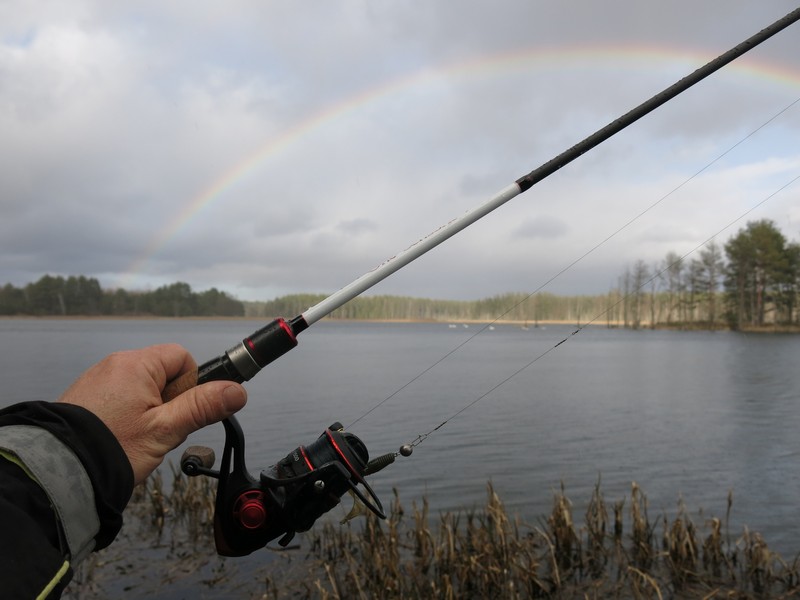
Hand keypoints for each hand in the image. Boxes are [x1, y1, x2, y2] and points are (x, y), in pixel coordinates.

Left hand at [58, 344, 246, 484]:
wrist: (56, 472)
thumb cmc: (111, 449)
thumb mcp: (166, 430)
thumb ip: (203, 407)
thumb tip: (238, 390)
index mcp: (136, 365)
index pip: (182, 358)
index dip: (191, 384)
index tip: (183, 412)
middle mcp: (115, 365)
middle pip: (162, 374)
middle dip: (169, 403)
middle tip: (159, 432)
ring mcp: (97, 380)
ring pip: (141, 390)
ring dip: (148, 412)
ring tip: (136, 441)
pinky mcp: (84, 398)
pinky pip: (119, 399)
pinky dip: (125, 417)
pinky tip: (118, 440)